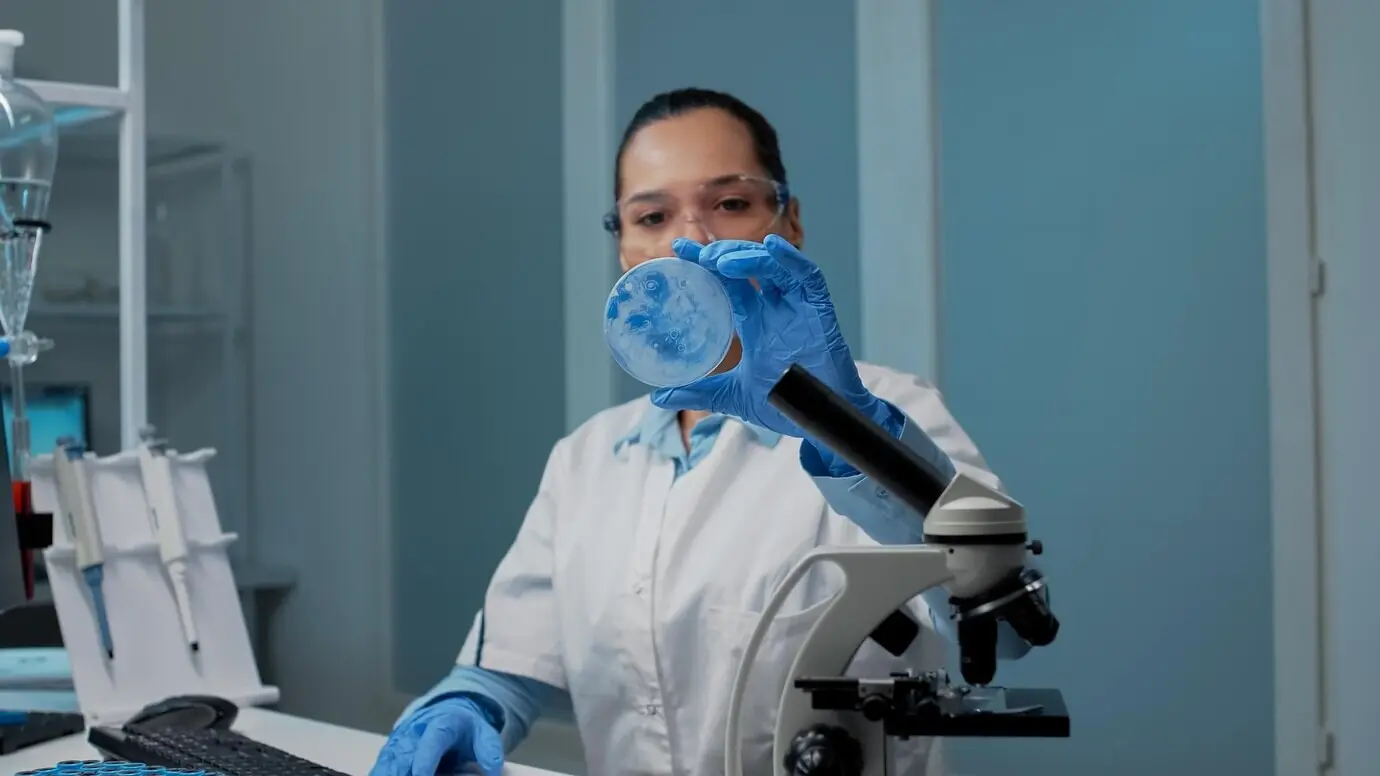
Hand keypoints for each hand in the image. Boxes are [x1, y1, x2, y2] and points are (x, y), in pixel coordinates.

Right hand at [370, 697, 504, 775]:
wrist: (448, 712)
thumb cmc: (466, 728)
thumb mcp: (484, 733)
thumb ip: (489, 751)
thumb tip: (493, 771)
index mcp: (441, 724)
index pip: (431, 742)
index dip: (425, 760)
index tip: (421, 775)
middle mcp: (416, 731)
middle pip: (404, 754)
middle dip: (401, 772)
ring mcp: (401, 740)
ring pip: (388, 760)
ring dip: (388, 771)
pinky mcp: (391, 750)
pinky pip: (382, 764)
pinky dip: (382, 772)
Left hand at [650, 235, 901, 466]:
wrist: (820, 421)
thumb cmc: (785, 403)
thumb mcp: (734, 396)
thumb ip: (700, 393)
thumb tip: (658, 397)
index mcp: (754, 320)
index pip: (726, 282)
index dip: (704, 263)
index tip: (677, 248)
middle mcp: (775, 307)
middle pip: (747, 266)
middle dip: (722, 253)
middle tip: (696, 252)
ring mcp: (798, 306)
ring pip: (773, 265)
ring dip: (748, 257)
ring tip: (720, 261)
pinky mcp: (820, 311)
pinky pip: (808, 277)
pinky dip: (791, 260)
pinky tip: (771, 247)